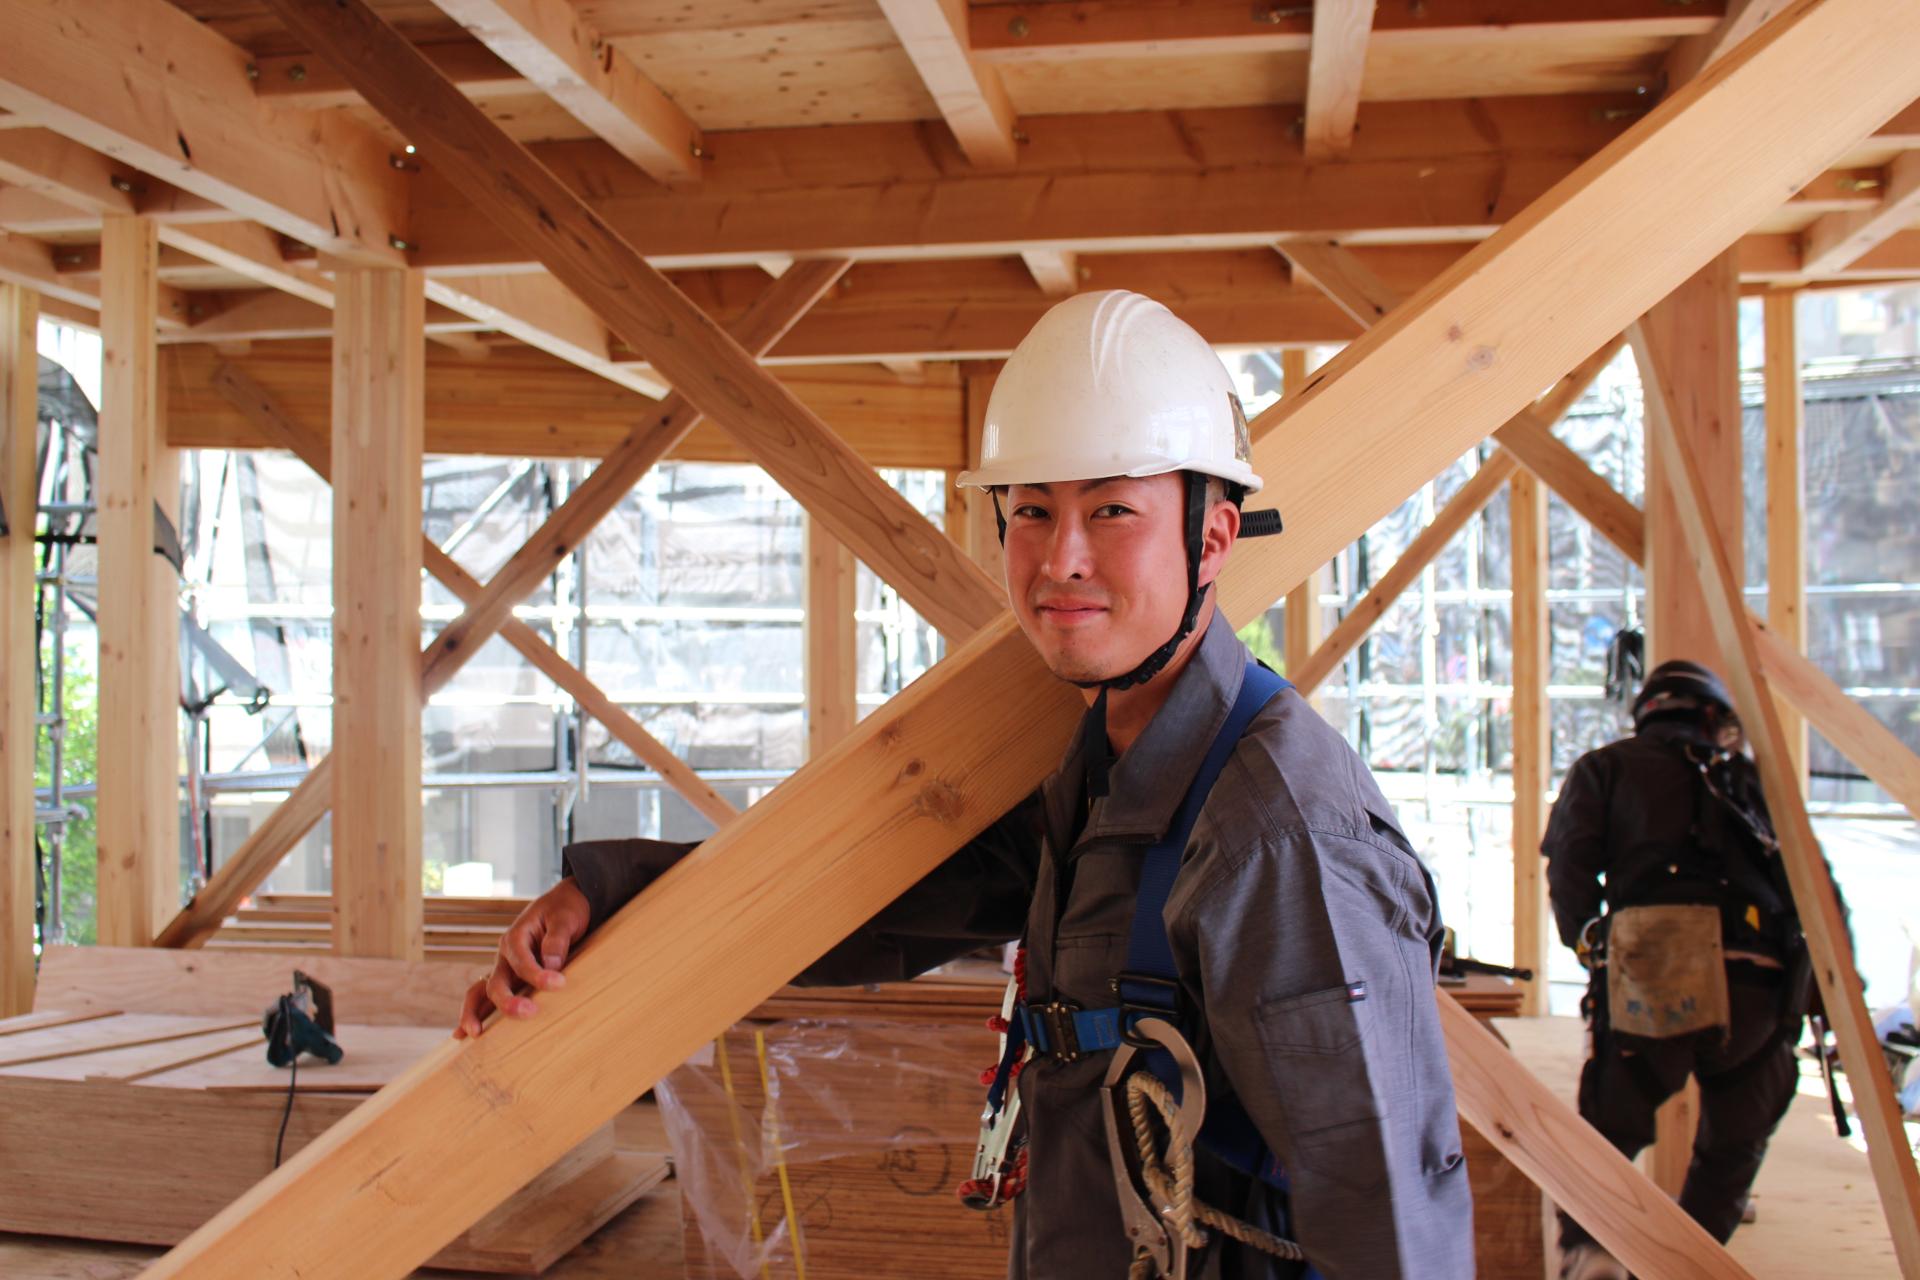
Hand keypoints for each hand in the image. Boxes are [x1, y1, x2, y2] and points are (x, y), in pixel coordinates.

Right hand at [454, 878, 590, 1038]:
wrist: (564, 904)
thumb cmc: (565, 909)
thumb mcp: (565, 918)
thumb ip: (557, 940)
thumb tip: (551, 966)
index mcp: (516, 937)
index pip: (521, 961)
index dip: (538, 975)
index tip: (559, 983)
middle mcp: (505, 955)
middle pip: (495, 982)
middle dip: (507, 1002)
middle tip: (528, 1013)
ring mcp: (505, 969)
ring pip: (481, 992)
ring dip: (475, 1013)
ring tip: (473, 1034)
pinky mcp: (512, 980)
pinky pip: (488, 998)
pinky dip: (476, 1014)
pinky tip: (463, 1034)